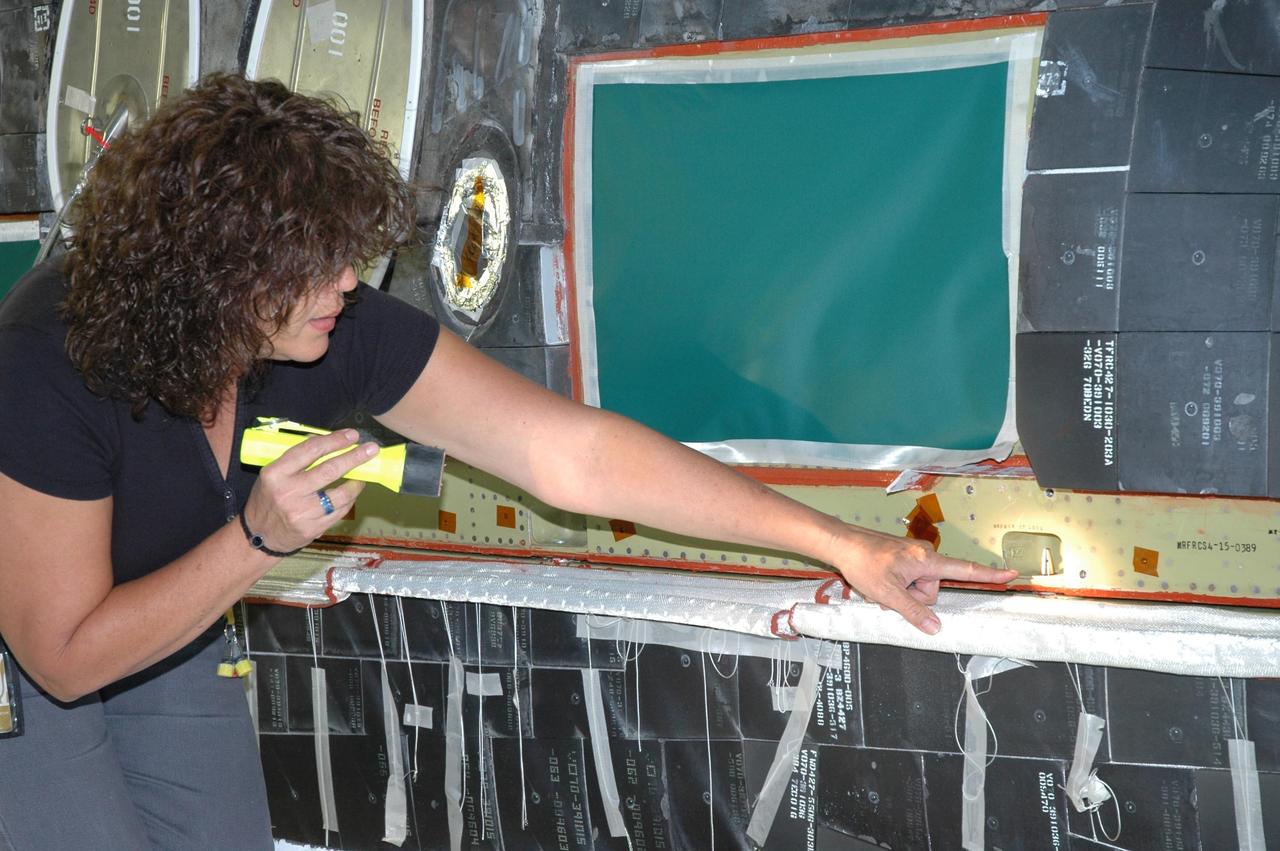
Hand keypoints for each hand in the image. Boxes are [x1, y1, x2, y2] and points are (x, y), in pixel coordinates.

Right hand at [241, 429, 376, 554]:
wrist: (261, 535)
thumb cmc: (268, 498)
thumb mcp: (273, 474)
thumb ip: (296, 457)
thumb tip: (324, 439)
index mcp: (275, 474)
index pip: (310, 451)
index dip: (334, 441)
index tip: (352, 435)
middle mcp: (288, 492)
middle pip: (329, 470)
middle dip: (354, 457)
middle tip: (371, 449)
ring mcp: (302, 513)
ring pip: (340, 493)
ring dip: (357, 482)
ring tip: (364, 474)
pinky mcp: (313, 528)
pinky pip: (339, 510)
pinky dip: (349, 499)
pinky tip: (352, 491)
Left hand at [828, 525, 1017, 634]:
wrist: (841, 544)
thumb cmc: (864, 564)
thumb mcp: (889, 594)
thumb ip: (914, 612)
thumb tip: (936, 628)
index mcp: (927, 561)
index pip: (964, 570)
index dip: (989, 575)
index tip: (1011, 574)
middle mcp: (924, 556)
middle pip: (932, 591)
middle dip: (912, 598)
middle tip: (889, 591)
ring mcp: (912, 557)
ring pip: (917, 589)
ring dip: (900, 593)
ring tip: (880, 584)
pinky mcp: (902, 559)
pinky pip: (907, 581)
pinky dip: (895, 587)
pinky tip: (878, 582)